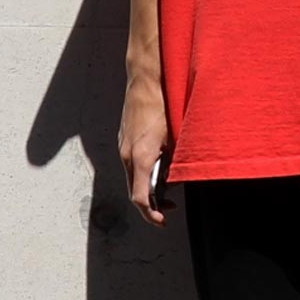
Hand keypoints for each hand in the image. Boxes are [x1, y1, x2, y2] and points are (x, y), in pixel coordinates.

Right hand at [118, 72, 174, 227]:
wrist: (147, 79)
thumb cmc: (164, 104)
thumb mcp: (176, 138)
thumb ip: (175, 162)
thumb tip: (176, 180)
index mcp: (140, 157)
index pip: (139, 198)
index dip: (151, 213)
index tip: (162, 220)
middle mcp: (126, 154)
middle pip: (134, 191)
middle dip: (152, 203)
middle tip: (170, 207)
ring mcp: (123, 146)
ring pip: (133, 177)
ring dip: (148, 187)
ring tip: (168, 186)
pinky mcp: (124, 139)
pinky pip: (131, 163)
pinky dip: (143, 172)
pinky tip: (160, 167)